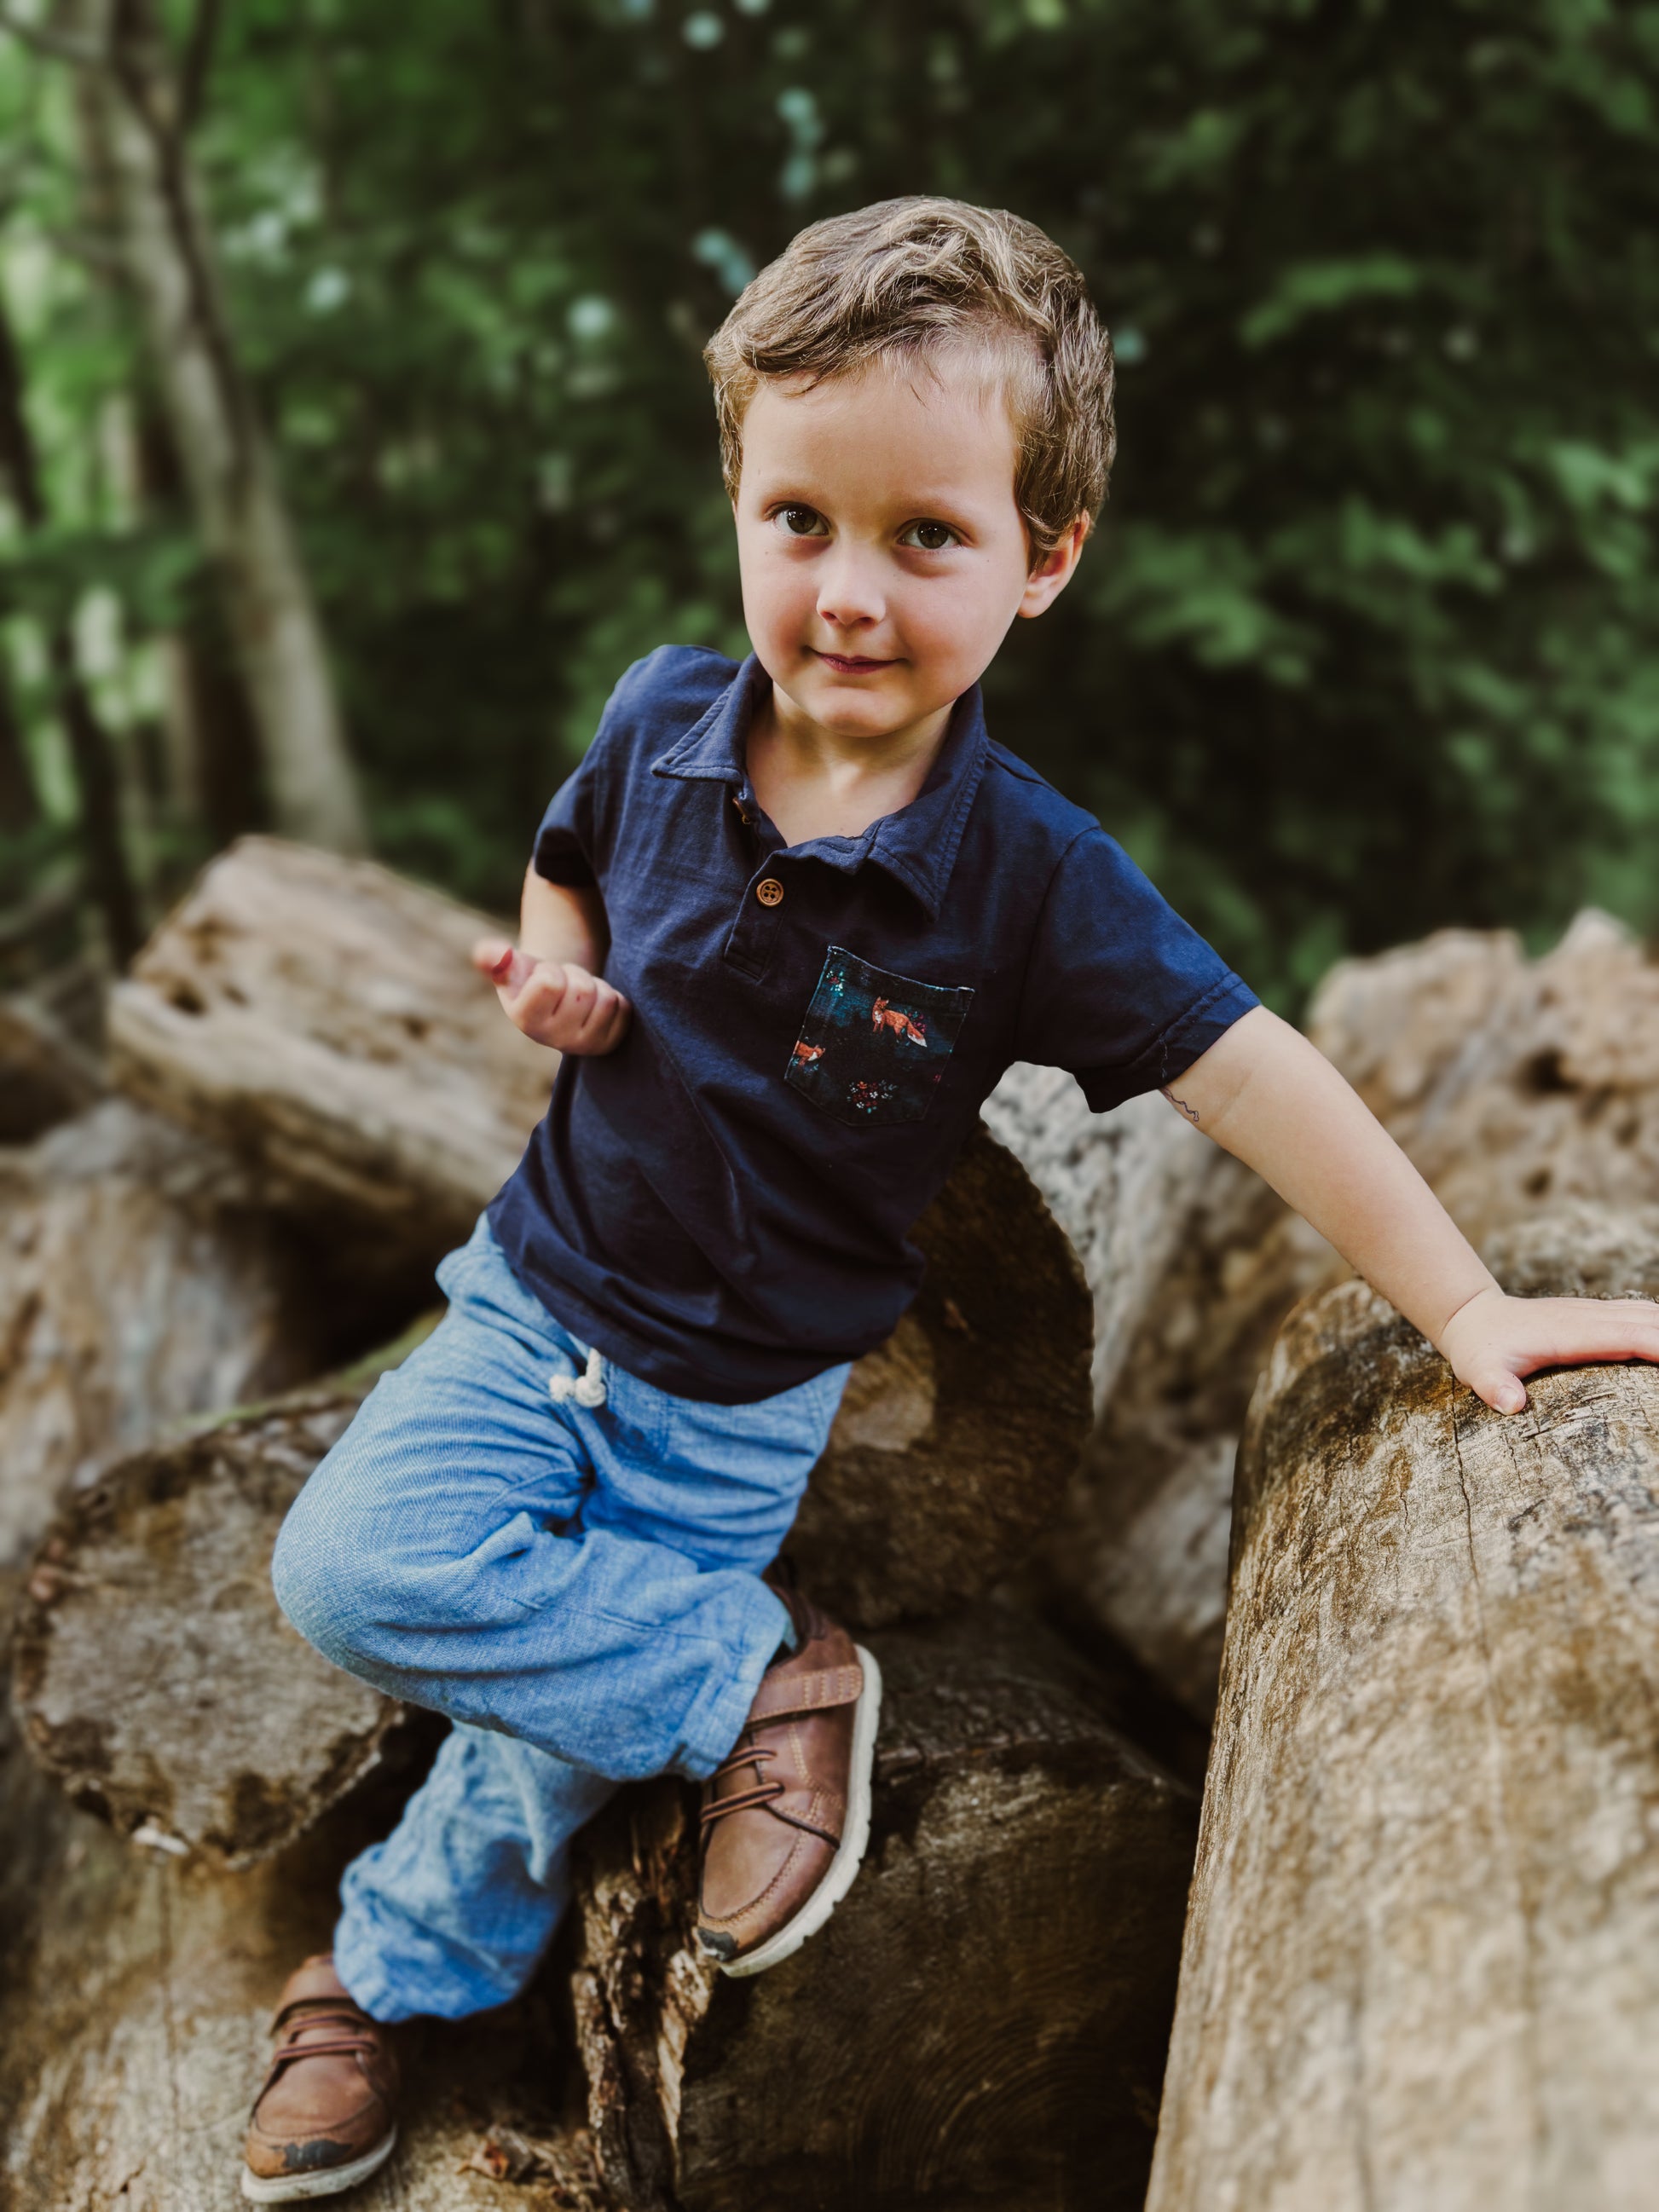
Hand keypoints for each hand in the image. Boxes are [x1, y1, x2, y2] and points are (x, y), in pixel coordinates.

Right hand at [471, 936, 631, 1054]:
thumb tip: (485, 952)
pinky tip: (595, 1007)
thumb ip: (498, 959)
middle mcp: (554, 1040)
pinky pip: (623, 1009)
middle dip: (576, 977)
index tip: (544, 978)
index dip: (551, 970)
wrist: (559, 999)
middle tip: (565, 985)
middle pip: (583, 990)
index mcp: (526, 1020)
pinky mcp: (608, 1044)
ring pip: (606, 999)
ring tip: (579, 996)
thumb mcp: (515, 967)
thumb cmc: (532, 979)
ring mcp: (583, 1046)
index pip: (550, 982)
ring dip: (596, 987)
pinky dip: (614, 999)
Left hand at [1438, 1285, 1658, 1414]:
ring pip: (1653, 1315)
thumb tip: (1509, 1404)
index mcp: (1574, 1333)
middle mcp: (1593, 1317)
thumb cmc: (1479, 1350)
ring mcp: (1597, 1313)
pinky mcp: (1598, 1317)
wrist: (1472, 1317)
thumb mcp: (1478, 1371)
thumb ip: (1493, 1387)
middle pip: (1654, 1323)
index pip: (1634, 1336)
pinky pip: (1644, 1317)